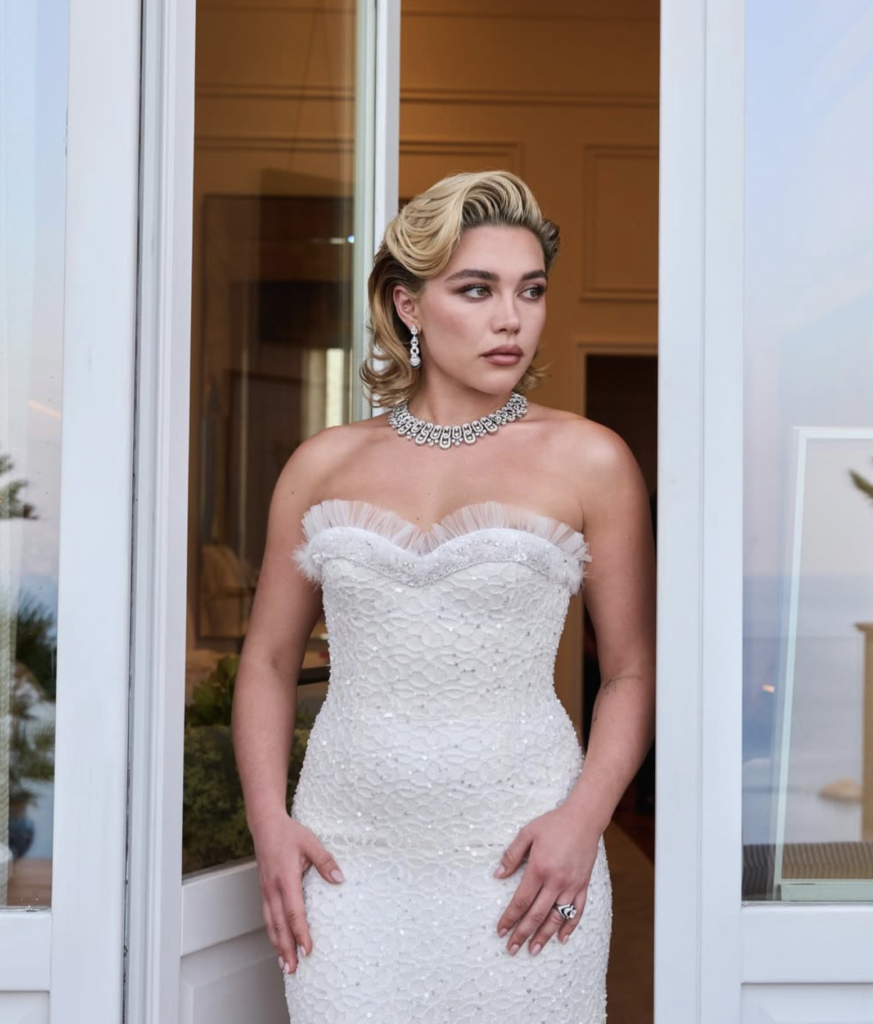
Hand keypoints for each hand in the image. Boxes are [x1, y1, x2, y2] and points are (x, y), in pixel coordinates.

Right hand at [252, 814, 344, 974]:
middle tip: (294, 969)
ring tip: (285, 965)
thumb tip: (340, 879)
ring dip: (278, 945)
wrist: (265, 825)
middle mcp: (273, 889)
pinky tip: (278, 944)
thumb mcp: (311, 842)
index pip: (294, 911)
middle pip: (279, 925)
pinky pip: (268, 917)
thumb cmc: (288, 833)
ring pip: (271, 924)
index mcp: (285, 878)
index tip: (308, 949)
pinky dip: (273, 934)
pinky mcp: (265, 891)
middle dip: (287, 948)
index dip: (300, 932)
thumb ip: (325, 861)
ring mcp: (266, 891)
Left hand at [493, 805, 600, 956]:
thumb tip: (498, 875)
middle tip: (512, 949)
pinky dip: (570, 926)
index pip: (521, 900)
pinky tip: (561, 938)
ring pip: (556, 917)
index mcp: (539, 868)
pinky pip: (577, 911)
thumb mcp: (527, 833)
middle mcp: (556, 881)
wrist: (584, 819)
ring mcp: (572, 885)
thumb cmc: (553, 824)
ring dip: (544, 936)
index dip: (510, 917)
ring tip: (533, 950)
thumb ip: (512, 855)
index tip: (500, 931)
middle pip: (537, 914)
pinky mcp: (583, 885)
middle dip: (522, 933)